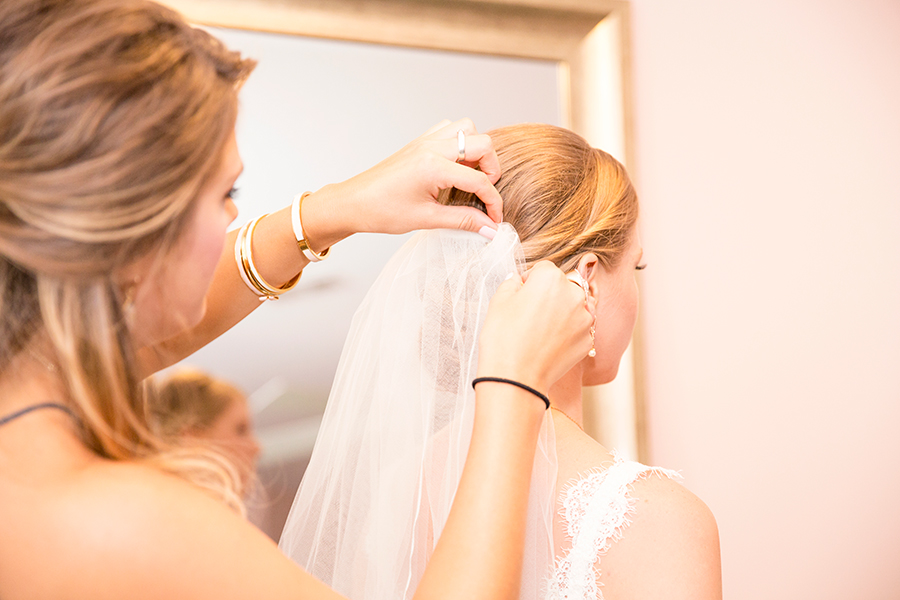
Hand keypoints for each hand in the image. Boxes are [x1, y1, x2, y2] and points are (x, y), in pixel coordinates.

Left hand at [301, 119, 501, 248]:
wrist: (354, 203)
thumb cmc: (382, 211)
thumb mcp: (427, 219)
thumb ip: (463, 221)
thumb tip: (489, 228)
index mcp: (434, 166)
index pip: (479, 180)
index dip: (493, 202)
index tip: (494, 219)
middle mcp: (432, 147)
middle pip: (482, 143)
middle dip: (491, 168)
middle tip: (484, 191)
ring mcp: (425, 141)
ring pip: (467, 128)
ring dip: (476, 150)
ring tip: (471, 175)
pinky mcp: (419, 143)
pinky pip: (448, 130)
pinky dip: (459, 143)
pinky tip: (454, 166)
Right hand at [477, 262, 595, 392]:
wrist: (516, 379)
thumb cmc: (503, 338)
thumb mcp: (499, 301)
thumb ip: (512, 282)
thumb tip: (520, 281)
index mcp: (551, 278)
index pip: (543, 269)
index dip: (530, 281)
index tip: (521, 296)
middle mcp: (574, 294)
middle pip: (563, 285)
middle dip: (549, 295)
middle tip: (530, 314)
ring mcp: (585, 318)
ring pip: (573, 306)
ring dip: (561, 312)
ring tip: (540, 330)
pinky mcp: (588, 339)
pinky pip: (578, 327)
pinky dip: (567, 331)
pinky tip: (549, 342)